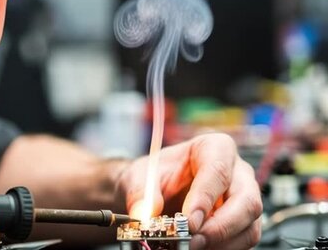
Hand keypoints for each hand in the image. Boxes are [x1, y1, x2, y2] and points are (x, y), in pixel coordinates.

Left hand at [118, 133, 261, 249]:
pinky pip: (244, 241)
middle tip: (193, 241)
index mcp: (215, 148)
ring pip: (249, 226)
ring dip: (222, 242)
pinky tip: (200, 249)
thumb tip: (145, 212)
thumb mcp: (139, 174)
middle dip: (220, 227)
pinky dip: (223, 249)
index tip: (189, 221)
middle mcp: (238, 173)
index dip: (205, 198)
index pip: (218, 171)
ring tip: (192, 247)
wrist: (153, 190)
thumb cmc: (154, 175)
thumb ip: (140, 191)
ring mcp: (244, 199)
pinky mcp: (243, 223)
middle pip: (246, 202)